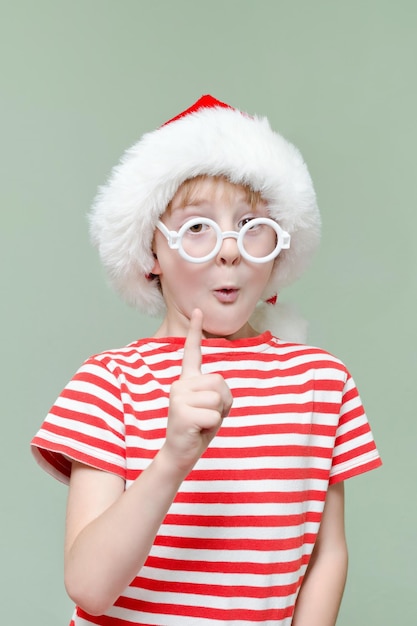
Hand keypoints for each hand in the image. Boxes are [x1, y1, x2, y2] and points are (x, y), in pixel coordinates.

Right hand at [163, 309, 232, 473]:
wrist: (180, 453)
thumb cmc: (198, 428)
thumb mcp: (211, 406)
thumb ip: (215, 391)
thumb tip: (218, 389)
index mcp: (187, 380)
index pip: (192, 352)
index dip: (195, 331)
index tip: (198, 310)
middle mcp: (180, 384)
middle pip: (220, 382)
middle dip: (223, 402)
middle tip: (207, 415)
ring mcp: (178, 396)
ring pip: (218, 398)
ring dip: (218, 415)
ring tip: (202, 422)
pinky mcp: (180, 411)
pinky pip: (214, 415)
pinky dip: (212, 426)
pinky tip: (198, 430)